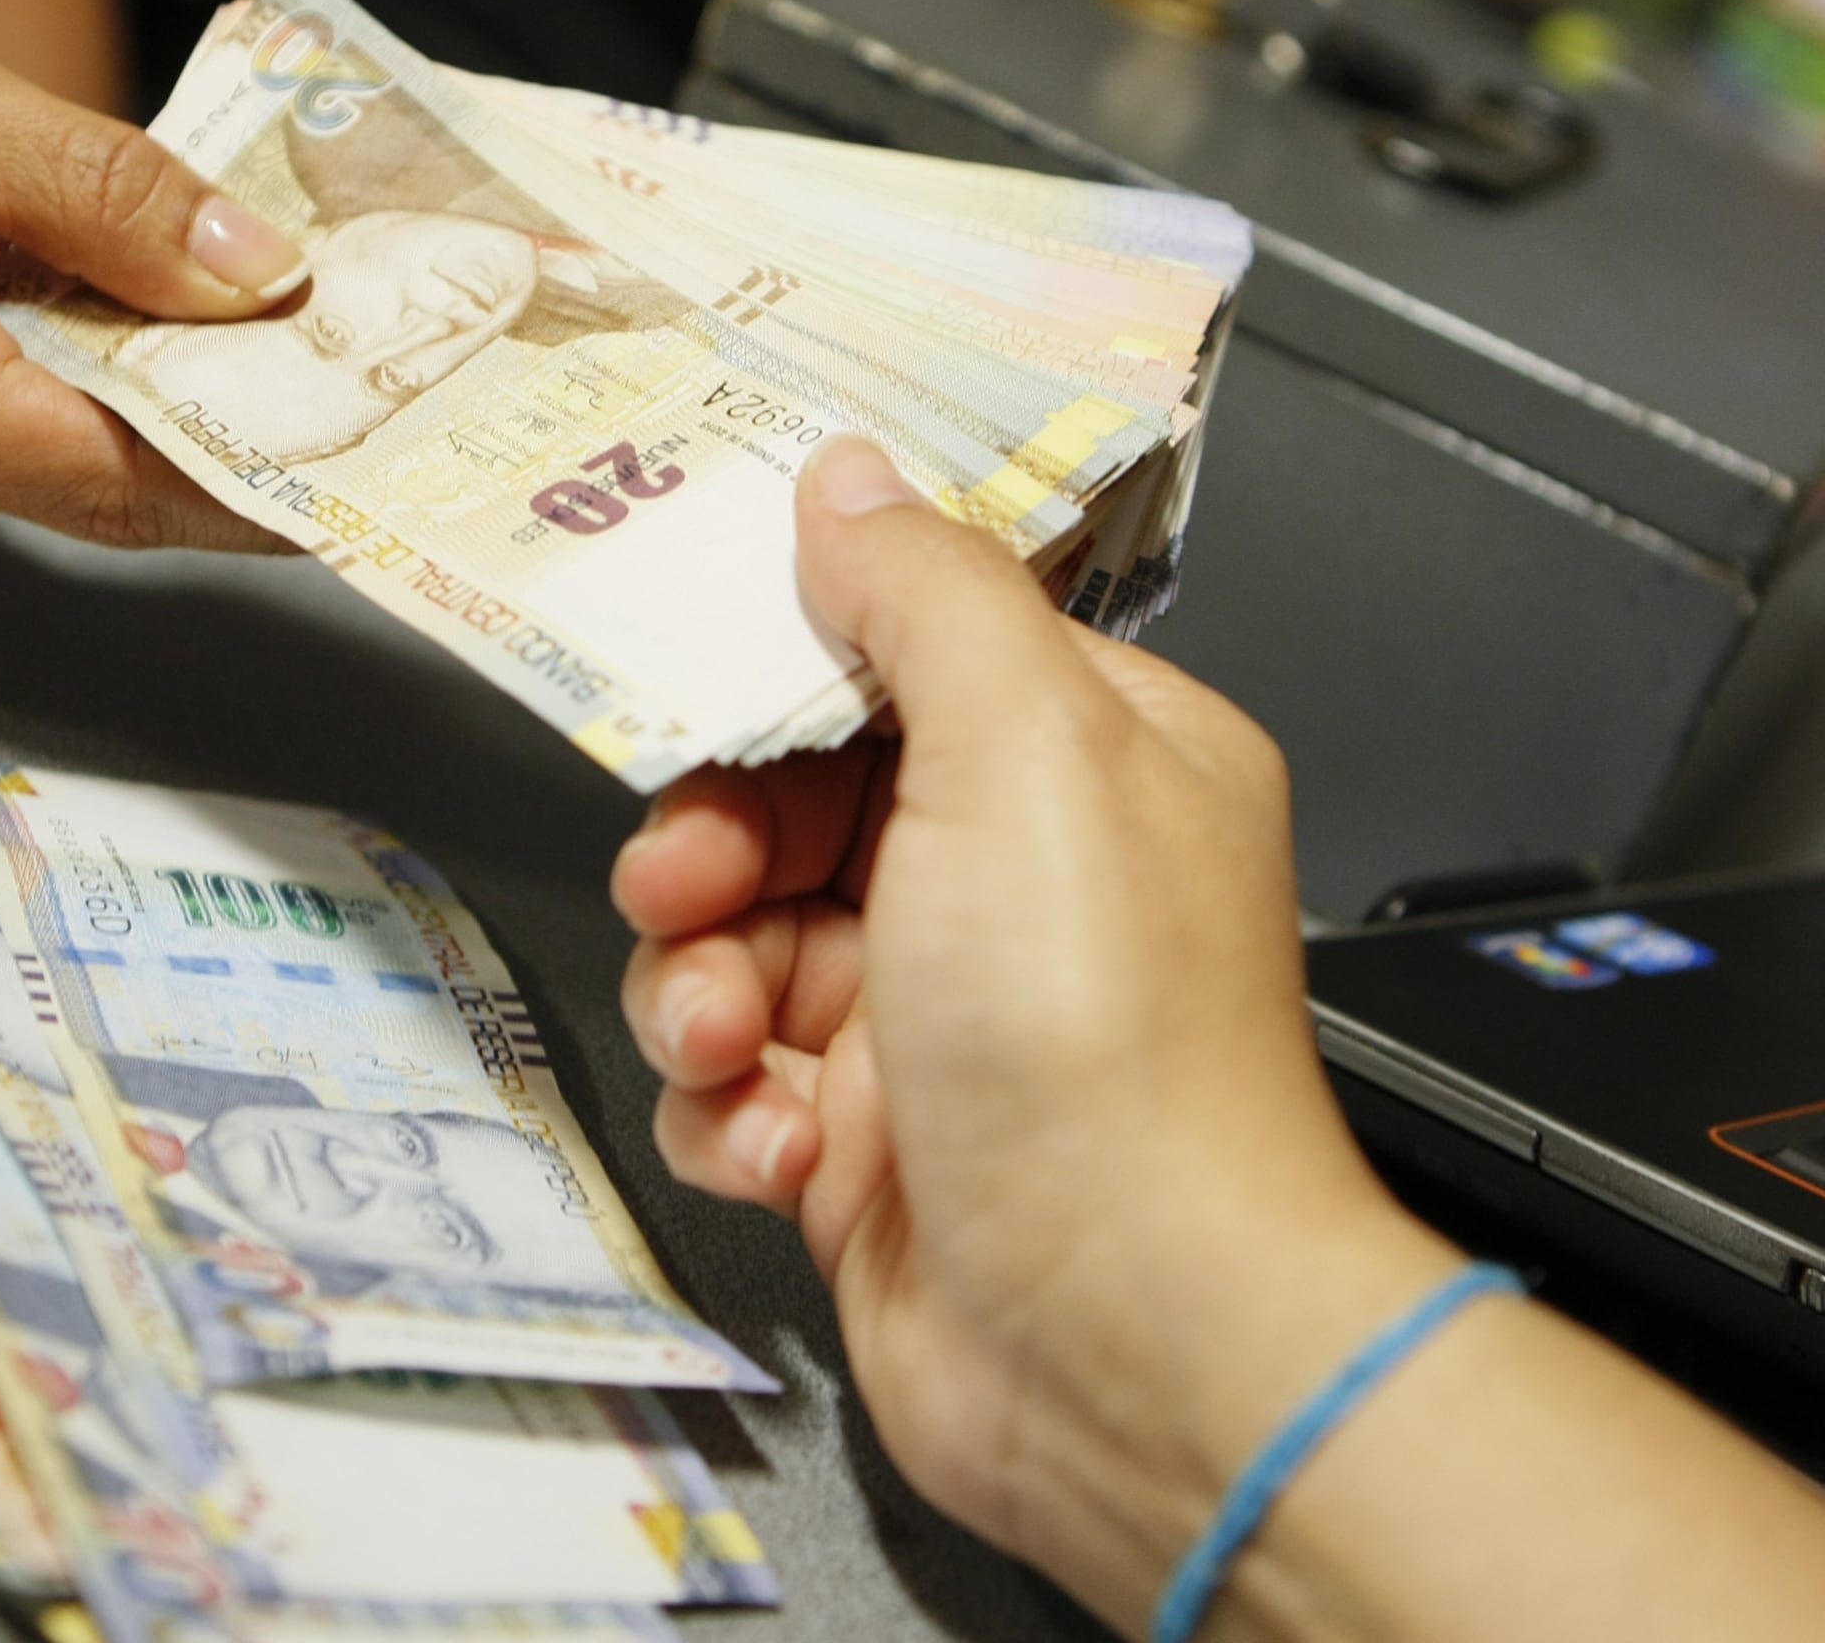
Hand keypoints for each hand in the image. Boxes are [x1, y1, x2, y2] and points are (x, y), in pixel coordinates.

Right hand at [612, 438, 1454, 1632]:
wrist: (1130, 1346)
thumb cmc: (1112, 1053)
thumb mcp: (1024, 749)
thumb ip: (926, 596)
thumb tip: (851, 479)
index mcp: (1095, 759)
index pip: (905, 654)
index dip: (785, 667)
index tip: (693, 676)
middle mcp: (1024, 880)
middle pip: (791, 801)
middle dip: (713, 846)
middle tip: (694, 885)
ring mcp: (943, 1020)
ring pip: (739, 946)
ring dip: (704, 991)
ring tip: (740, 1047)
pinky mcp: (874, 1147)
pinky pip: (736, 1088)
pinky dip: (733, 1116)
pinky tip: (790, 1152)